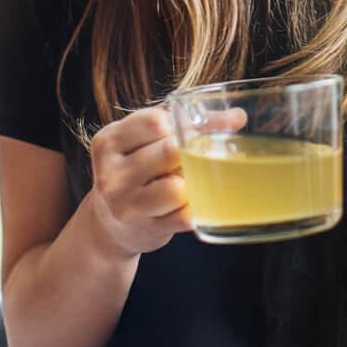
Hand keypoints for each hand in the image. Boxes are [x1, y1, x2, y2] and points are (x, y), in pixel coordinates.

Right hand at [86, 104, 244, 260]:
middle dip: (190, 151)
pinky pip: (186, 215)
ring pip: (178, 187)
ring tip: (185, 179)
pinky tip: (190, 201)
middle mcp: (111, 174)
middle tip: (194, 155)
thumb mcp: (146, 141)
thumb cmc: (138, 171)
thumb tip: (238, 116)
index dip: (181, 124)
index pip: (155, 122)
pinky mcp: (147, 230)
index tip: (188, 131)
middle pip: (170, 151)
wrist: (110, 226)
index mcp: (108, 142)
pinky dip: (196, 206)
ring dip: (191, 181)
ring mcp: (126, 205)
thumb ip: (190, 123)